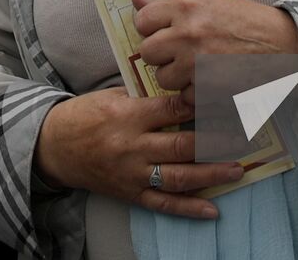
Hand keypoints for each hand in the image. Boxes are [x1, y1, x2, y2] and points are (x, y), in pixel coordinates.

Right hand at [34, 88, 242, 218]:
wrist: (54, 147)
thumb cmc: (85, 115)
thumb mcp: (112, 94)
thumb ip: (145, 95)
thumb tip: (184, 88)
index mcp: (127, 114)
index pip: (172, 109)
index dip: (201, 105)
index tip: (226, 100)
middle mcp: (132, 146)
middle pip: (181, 144)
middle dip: (215, 141)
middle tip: (243, 135)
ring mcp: (132, 173)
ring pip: (177, 176)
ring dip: (210, 174)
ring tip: (237, 169)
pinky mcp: (130, 193)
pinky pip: (162, 204)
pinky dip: (189, 208)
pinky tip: (212, 209)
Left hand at [133, 0, 297, 104]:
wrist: (284, 46)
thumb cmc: (245, 21)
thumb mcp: (208, 1)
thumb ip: (168, 4)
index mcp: (187, 4)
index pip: (143, 20)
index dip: (152, 29)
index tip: (165, 33)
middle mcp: (188, 32)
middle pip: (147, 52)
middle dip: (162, 55)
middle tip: (182, 53)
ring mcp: (197, 63)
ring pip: (163, 78)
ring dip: (177, 77)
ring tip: (200, 67)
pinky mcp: (208, 88)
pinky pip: (183, 97)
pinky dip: (195, 94)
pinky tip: (212, 80)